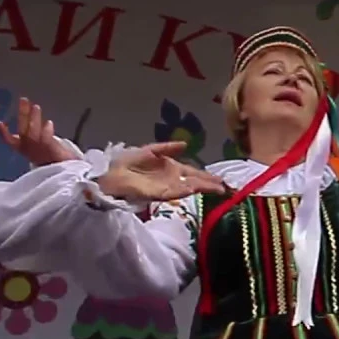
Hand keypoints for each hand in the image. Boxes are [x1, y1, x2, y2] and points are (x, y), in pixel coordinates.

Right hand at [0, 97, 79, 166]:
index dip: (2, 132)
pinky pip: (46, 138)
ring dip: (34, 117)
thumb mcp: (38, 147)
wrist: (65, 170)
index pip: (9, 140)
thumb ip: (32, 134)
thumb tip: (30, 116)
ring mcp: (39, 150)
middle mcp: (29, 149)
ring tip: (36, 106)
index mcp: (23, 149)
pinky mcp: (50, 150)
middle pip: (23, 130)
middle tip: (24, 100)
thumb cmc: (50, 158)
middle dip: (22, 114)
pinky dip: (46, 130)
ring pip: (33, 131)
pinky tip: (49, 122)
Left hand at [95, 142, 226, 202]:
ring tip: (220, 190)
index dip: (208, 176)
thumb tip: (185, 144)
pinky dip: (187, 189)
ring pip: (190, 187)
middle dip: (211, 184)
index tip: (222, 180)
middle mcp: (173, 179)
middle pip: (196, 181)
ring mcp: (167, 187)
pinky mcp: (159, 194)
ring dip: (204, 189)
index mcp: (172, 168)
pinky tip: (198, 187)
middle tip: (228, 188)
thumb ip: (167, 148)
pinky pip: (176, 191)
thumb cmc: (127, 162)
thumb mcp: (150, 150)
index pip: (194, 173)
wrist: (111, 174)